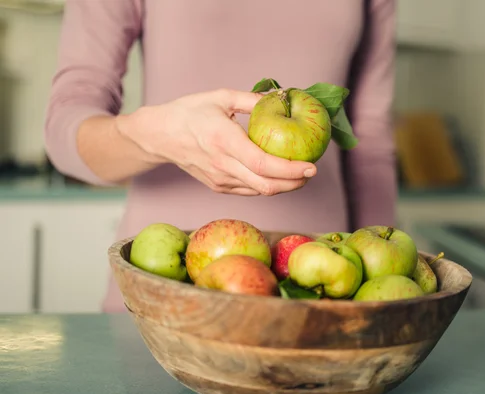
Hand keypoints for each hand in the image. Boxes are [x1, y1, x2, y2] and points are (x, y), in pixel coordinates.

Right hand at [115, 88, 316, 195]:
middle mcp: (222, 165)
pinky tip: (278, 176)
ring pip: (259, 191)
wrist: (159, 136)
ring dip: (283, 186)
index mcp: (224, 141)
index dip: (290, 170)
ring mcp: (219, 180)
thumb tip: (282, 98)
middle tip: (311, 172)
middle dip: (294, 183)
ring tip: (299, 174)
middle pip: (266, 185)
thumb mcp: (220, 97)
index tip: (311, 166)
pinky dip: (267, 185)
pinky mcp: (218, 187)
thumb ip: (252, 100)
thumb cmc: (189, 112)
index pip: (263, 164)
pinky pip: (249, 191)